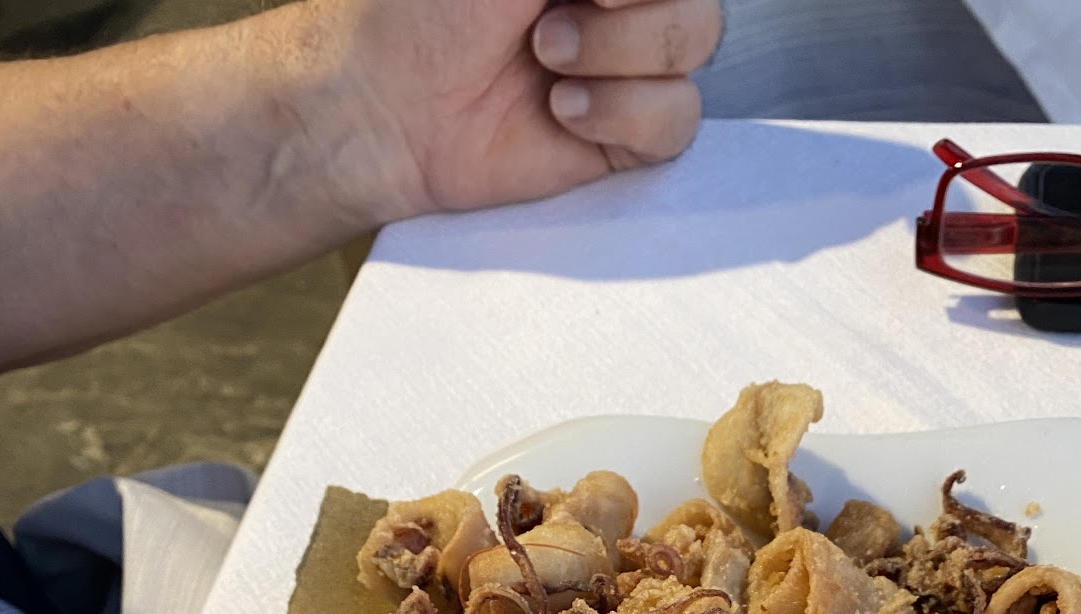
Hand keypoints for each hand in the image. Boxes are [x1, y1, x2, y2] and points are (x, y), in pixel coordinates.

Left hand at [322, 0, 723, 223]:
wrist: (386, 108)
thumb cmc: (424, 10)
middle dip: (632, 13)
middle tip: (550, 24)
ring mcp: (625, 63)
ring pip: (694, 46)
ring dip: (623, 53)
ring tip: (549, 64)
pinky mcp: (622, 134)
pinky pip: (677, 120)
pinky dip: (625, 113)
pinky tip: (565, 111)